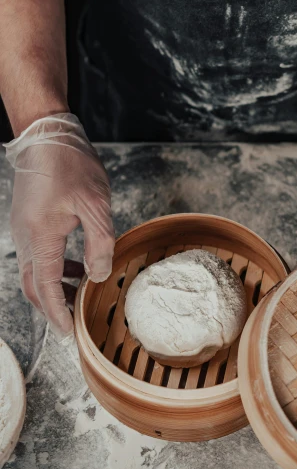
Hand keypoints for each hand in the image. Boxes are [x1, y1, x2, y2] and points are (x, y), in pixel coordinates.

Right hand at [5, 113, 114, 339]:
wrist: (47, 135)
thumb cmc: (70, 164)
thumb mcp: (95, 204)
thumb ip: (99, 243)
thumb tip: (98, 275)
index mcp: (41, 237)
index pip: (47, 288)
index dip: (58, 314)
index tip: (69, 334)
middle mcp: (26, 237)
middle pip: (34, 286)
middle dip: (53, 307)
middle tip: (73, 322)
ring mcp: (24, 229)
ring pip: (35, 271)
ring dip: (55, 287)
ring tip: (81, 294)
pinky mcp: (29, 221)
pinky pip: (38, 254)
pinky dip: (55, 268)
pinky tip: (77, 265)